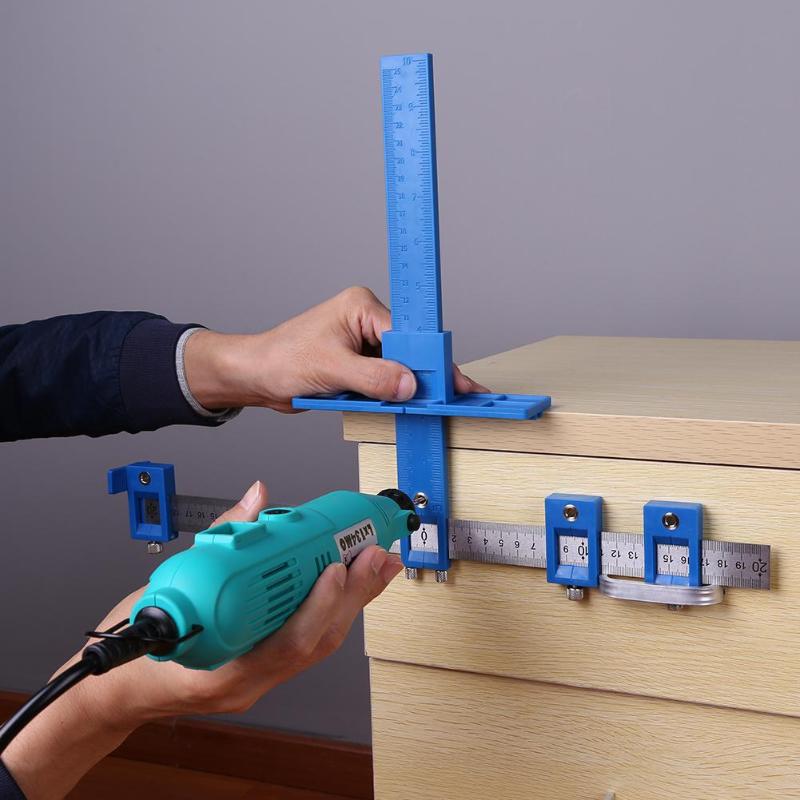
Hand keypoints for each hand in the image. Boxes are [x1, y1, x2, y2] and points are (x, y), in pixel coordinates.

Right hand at [2, 481, 403, 799]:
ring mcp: (257, 676)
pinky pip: (307, 640)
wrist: (114, 689)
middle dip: (353, 595)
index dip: (318, 606)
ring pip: (318, 644)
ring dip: (352, 601)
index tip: (338, 567)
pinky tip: (351, 584)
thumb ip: (216, 541)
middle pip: (316, 643)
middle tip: (377, 555)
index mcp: (220, 671)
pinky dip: (332, 608)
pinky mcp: (262, 664)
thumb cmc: (132, 652)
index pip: (284, 644)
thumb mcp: (163, 588)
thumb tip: (256, 497)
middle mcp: (248, 680)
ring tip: (378, 565)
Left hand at [184, 286, 487, 411]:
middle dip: (423, 376)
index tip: (451, 382)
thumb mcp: (331, 369)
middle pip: (408, 352)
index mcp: (362, 307)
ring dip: (405, 389)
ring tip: (428, 404)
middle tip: (449, 398)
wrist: (256, 377)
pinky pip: (384, 380)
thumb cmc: (281, 360)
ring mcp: (363, 344)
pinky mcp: (358, 364)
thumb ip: (373, 378)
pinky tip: (399, 405)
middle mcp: (366, 321)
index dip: (429, 361)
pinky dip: (390, 395)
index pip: (408, 335)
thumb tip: (409, 385)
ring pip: (399, 369)